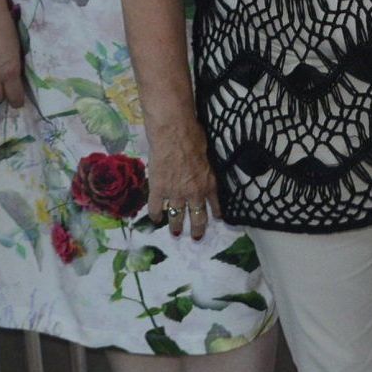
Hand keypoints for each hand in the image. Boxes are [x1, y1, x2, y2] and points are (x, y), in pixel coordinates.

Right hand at [145, 115, 220, 241]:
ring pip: (177, 216)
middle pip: (197, 217)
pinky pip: (156, 208)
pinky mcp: (158, 190)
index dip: (216, 213)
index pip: (215, 204)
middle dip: (197, 229)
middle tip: (196, 238)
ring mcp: (175, 193)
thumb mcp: (207, 155)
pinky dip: (155, 215)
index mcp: (208, 183)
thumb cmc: (193, 136)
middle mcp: (194, 193)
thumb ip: (204, 168)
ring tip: (176, 233)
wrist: (173, 133)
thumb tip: (201, 168)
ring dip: (176, 226)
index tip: (216, 219)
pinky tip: (155, 219)